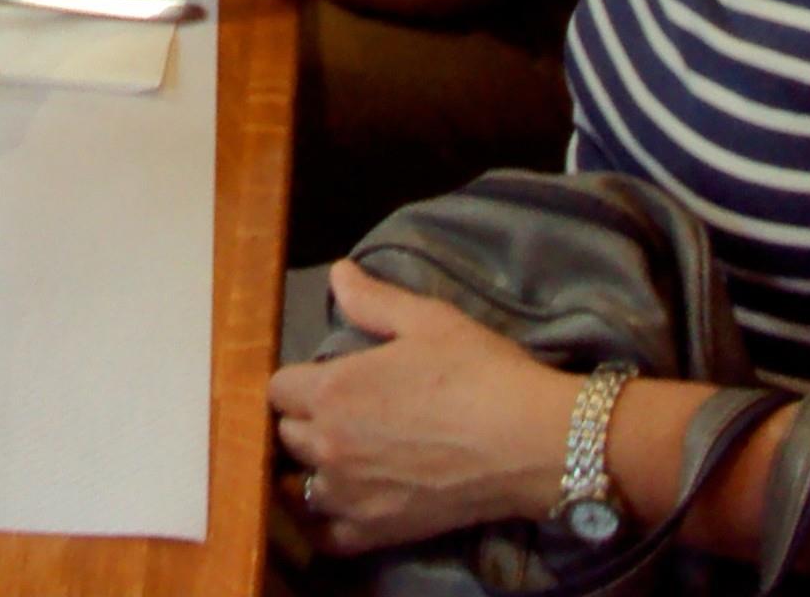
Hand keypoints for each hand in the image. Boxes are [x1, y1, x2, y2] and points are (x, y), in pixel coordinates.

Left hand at [268, 259, 574, 554]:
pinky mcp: (376, 531)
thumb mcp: (427, 320)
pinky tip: (345, 505)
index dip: (299, 381)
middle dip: (305, 422)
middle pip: (287, 435)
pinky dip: (327, 523)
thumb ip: (372, 300)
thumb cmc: (479, 373)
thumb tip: (337, 275)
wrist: (531, 442)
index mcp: (332, 391)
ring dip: (314, 470)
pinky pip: (327, 535)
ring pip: (301, 485)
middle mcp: (328, 446)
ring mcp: (350, 495)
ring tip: (343, 459)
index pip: (278, 387)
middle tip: (340, 415)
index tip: (324, 381)